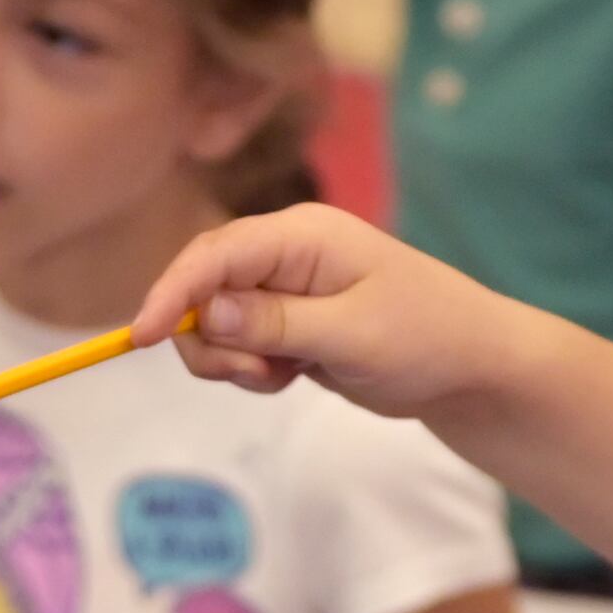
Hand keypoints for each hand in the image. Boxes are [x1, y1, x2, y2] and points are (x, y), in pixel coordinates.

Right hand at [129, 203, 536, 419]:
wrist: (470, 366)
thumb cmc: (425, 337)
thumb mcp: (350, 335)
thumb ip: (275, 324)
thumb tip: (207, 314)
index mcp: (301, 235)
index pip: (214, 255)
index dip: (172, 293)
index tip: (142, 338)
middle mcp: (285, 253)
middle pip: (202, 288)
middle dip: (207, 339)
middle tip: (256, 375)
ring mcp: (284, 288)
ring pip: (214, 325)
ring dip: (232, 362)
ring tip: (285, 377)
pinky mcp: (286, 323)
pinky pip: (238, 347)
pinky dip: (251, 371)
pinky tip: (293, 377)